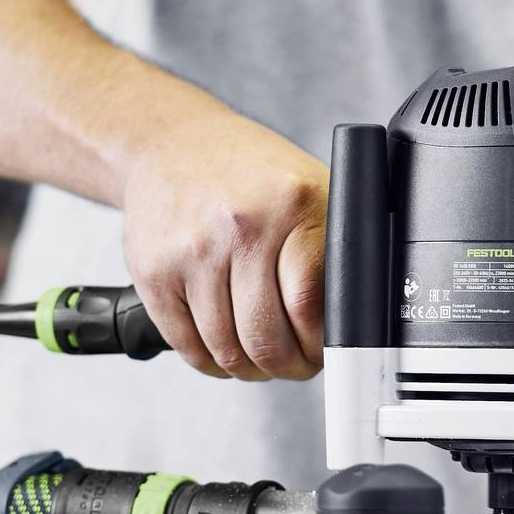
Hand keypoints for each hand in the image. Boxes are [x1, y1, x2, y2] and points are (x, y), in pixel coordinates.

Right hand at [117, 109, 326, 380]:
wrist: (173, 144)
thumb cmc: (248, 174)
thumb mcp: (309, 190)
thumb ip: (335, 247)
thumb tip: (358, 316)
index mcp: (293, 204)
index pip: (310, 304)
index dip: (320, 345)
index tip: (324, 351)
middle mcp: (240, 227)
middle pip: (266, 338)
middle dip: (289, 366)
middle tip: (296, 363)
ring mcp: (192, 251)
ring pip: (227, 350)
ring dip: (250, 369)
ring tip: (262, 358)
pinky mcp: (154, 272)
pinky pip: (187, 346)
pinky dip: (211, 362)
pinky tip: (225, 350)